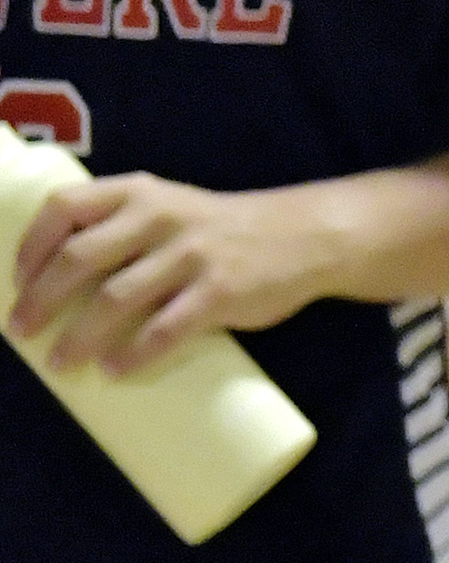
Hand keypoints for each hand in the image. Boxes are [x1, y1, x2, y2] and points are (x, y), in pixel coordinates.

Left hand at [10, 170, 347, 376]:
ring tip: (62, 363)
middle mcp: (161, 216)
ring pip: (115, 299)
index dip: (31, 246)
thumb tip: (58, 289)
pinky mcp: (220, 291)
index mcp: (140, 192)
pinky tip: (116, 370)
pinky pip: (165, 329)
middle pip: (79, 258)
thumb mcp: (172, 208)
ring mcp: (192, 254)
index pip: (64, 207)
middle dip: (40, 300)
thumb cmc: (222, 231)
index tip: (18, 282)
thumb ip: (123, 231)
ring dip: (79, 337)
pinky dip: (134, 354)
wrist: (305, 236)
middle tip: (22, 331)